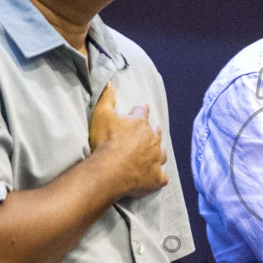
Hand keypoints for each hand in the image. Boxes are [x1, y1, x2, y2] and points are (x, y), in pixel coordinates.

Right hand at [88, 83, 167, 197]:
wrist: (110, 170)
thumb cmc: (105, 142)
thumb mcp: (101, 114)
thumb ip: (106, 98)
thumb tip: (110, 83)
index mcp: (140, 123)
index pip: (143, 110)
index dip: (140, 110)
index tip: (140, 109)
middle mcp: (152, 139)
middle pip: (156, 131)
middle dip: (152, 131)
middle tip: (146, 134)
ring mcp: (156, 159)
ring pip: (162, 153)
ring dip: (157, 153)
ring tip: (152, 156)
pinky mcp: (156, 177)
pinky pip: (162, 178)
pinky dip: (158, 177)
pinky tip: (155, 179)